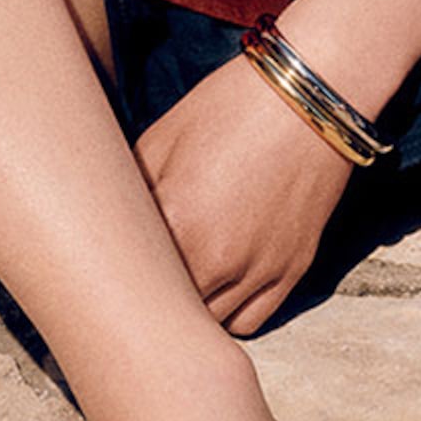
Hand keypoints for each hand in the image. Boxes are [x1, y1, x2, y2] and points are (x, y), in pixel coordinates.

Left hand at [133, 52, 357, 334]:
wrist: (309, 97)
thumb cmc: (231, 106)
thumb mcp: (162, 137)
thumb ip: (131, 192)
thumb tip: (111, 223)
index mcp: (176, 221)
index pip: (129, 273)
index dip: (117, 265)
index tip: (114, 254)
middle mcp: (217, 259)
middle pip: (165, 307)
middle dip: (151, 289)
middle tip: (146, 263)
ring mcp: (257, 270)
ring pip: (205, 323)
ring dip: (189, 303)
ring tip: (184, 269)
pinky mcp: (290, 271)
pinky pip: (248, 322)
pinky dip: (228, 311)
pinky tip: (220, 280)